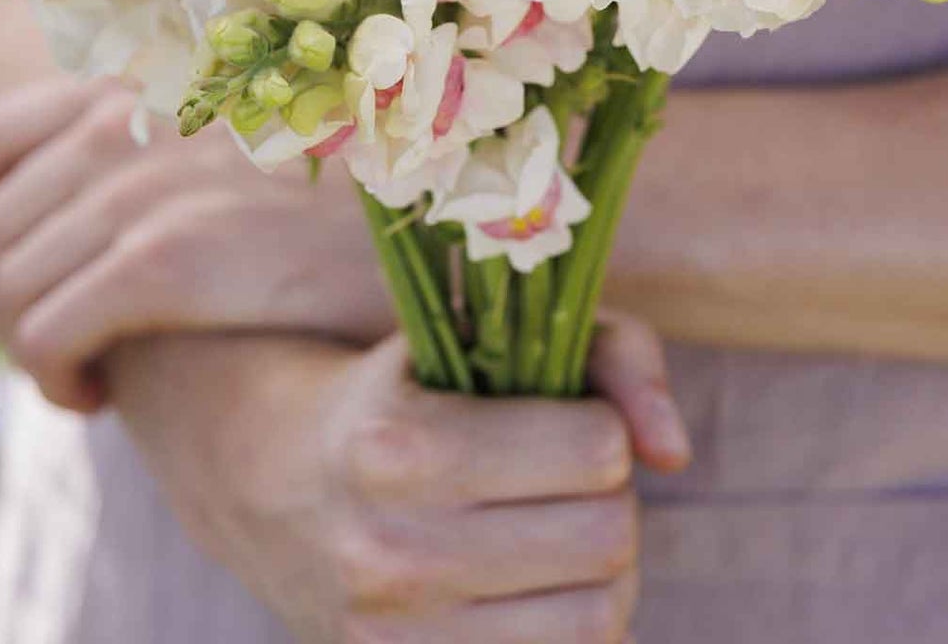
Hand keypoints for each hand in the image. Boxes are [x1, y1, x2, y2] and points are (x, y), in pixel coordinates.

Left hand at [0, 74, 389, 408]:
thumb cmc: (354, 187)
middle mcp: (135, 112)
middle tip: (68, 341)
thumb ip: (173, 128)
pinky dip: (55, 375)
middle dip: (11, 298)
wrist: (435, 224)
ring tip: (87, 368)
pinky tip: (99, 394)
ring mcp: (147, 182)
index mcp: (149, 72)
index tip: (45, 273)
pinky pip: (46, 332)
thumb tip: (86, 182)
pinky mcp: (167, 259)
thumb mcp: (253, 122)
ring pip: (12, 287)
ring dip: (32, 343)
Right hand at [109, 320, 690, 641]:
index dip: (600, 426)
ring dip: (602, 572)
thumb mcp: (486, 333)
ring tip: (556, 533)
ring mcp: (394, 638)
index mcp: (401, 447)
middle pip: (608, 539)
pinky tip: (536, 588)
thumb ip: (608, 355)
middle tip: (565, 478)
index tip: (562, 418)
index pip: (595, 448)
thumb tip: (675, 451)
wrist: (271, 480)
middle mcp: (389, 552)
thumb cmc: (408, 388)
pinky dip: (572, 625)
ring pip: (599, 620)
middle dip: (609, 498)